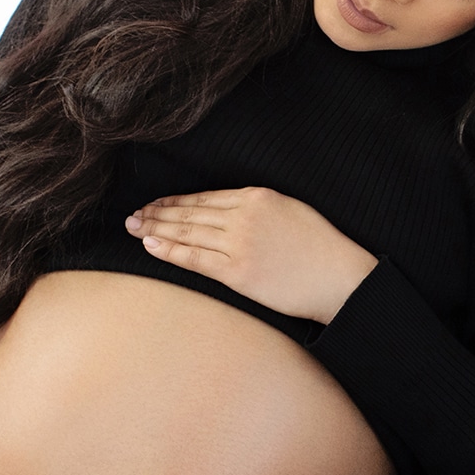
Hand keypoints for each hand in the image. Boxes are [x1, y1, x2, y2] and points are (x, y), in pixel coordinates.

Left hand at [124, 187, 376, 322]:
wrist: (340, 278)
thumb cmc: (321, 248)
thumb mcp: (291, 210)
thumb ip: (259, 207)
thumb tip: (230, 211)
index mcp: (257, 197)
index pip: (205, 198)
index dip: (175, 201)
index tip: (156, 204)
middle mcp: (243, 217)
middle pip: (190, 212)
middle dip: (157, 213)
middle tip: (133, 215)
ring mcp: (239, 244)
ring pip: (187, 233)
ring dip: (156, 229)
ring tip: (134, 228)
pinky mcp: (238, 272)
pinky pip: (195, 259)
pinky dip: (170, 251)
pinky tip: (150, 246)